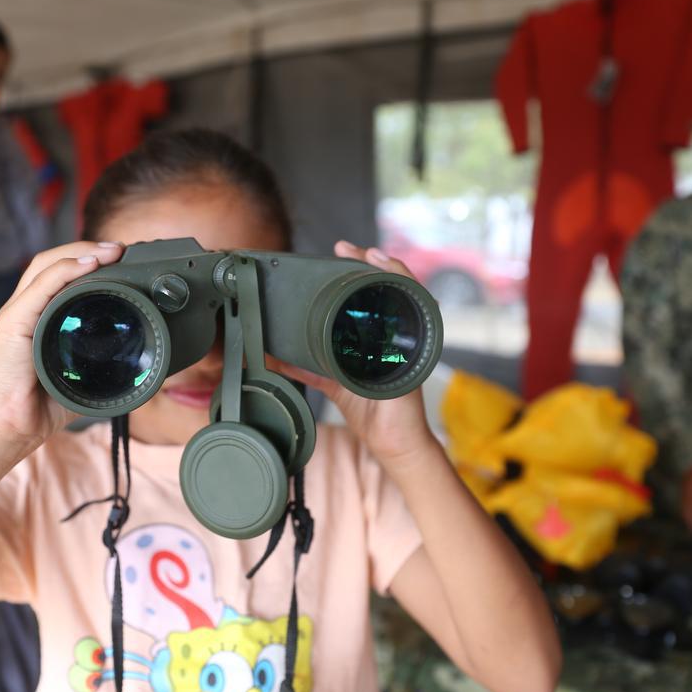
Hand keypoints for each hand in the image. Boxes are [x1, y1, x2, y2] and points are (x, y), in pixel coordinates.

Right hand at [0, 241, 124, 452]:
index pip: (63, 275)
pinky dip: (66, 270)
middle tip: (124, 250)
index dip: (91, 261)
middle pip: (55, 261)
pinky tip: (89, 263)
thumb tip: (144, 371)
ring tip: (113, 251)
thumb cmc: (39, 406)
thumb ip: (106, 370)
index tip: (124, 261)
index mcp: (40, 317)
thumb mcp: (83, 380)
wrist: (9, 429)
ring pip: (48, 265)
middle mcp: (27, 309)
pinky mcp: (13, 323)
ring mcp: (18, 313)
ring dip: (83, 252)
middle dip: (90, 249)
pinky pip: (40, 287)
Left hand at [271, 240, 437, 467]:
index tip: (338, 253)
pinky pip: (417, 313)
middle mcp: (396, 333)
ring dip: (388, 269)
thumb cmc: (371, 414)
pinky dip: (406, 290)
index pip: (370, 294)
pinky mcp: (415, 351)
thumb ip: (308, 369)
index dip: (357, 270)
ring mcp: (408, 340)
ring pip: (405, 292)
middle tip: (345, 248)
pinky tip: (393, 277)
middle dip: (369, 262)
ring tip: (370, 255)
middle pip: (388, 286)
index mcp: (378, 337)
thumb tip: (273, 358)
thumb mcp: (333, 384)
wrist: (392, 444)